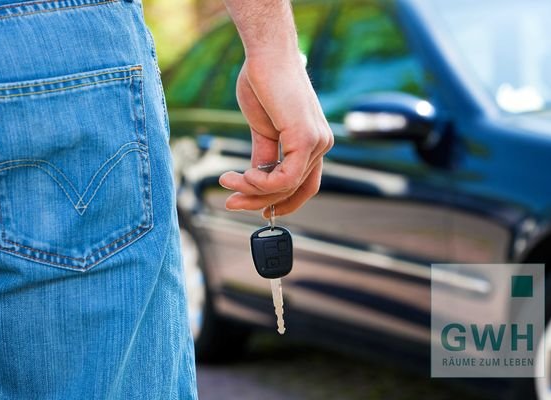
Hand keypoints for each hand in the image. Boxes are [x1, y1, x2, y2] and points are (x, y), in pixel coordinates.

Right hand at [219, 52, 333, 217]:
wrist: (265, 55)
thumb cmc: (264, 85)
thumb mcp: (263, 129)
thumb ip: (264, 156)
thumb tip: (256, 181)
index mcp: (313, 143)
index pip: (304, 186)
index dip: (282, 203)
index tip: (258, 210)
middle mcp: (321, 145)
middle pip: (292, 191)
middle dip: (258, 201)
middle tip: (230, 203)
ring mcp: (318, 143)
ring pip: (286, 188)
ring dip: (252, 190)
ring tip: (228, 183)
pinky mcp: (307, 138)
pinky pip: (285, 178)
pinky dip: (261, 183)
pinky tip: (244, 176)